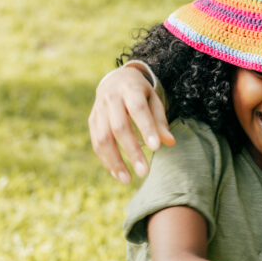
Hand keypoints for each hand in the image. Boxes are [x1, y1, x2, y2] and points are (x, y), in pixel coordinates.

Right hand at [88, 65, 174, 183]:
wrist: (116, 80)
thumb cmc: (140, 93)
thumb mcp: (153, 100)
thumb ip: (160, 121)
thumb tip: (170, 143)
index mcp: (129, 89)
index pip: (138, 109)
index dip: (146, 129)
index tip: (156, 148)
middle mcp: (110, 98)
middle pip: (119, 127)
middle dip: (131, 151)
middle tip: (144, 172)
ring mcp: (98, 110)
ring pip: (103, 138)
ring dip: (115, 161)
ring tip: (128, 180)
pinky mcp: (92, 121)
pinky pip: (96, 143)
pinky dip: (106, 160)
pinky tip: (118, 174)